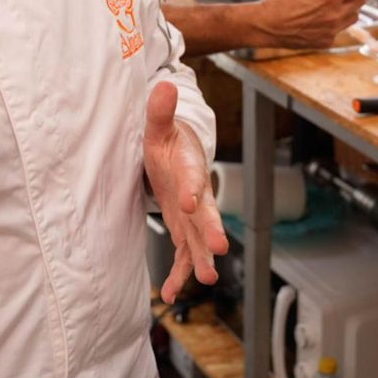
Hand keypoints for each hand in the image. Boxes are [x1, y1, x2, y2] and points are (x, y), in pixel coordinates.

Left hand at [144, 81, 227, 302]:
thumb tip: (163, 84)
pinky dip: (179, 274)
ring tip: (207, 279)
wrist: (178, 154)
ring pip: (199, 240)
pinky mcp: (184, 230)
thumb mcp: (158, 126)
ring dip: (202, 259)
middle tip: (219, 248)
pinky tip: (172, 294)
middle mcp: (197, 195)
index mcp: (190, 167)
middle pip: (207, 215)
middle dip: (212, 232)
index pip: (194, 178)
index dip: (194, 190)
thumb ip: (159, 110)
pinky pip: (184, 254)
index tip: (191, 202)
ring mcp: (192, 216)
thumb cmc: (167, 140)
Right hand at [257, 0, 374, 49]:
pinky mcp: (326, 41)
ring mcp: (332, 30)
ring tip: (334, 1)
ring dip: (349, 6)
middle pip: (361, 0)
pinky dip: (336, 20)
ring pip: (353, 16)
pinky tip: (322, 16)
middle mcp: (335, 15)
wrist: (267, 25)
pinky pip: (340, 28)